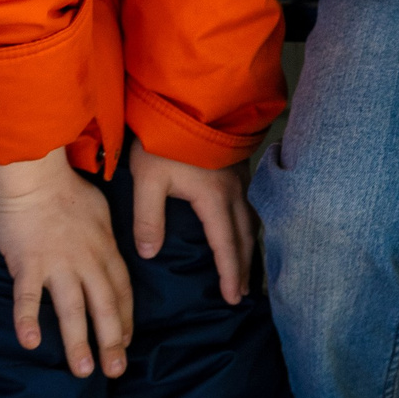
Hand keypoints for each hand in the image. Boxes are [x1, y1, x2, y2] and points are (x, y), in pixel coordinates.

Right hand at [0, 148, 132, 378]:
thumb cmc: (62, 184)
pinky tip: (31, 344)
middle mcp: (85, 258)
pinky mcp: (26, 263)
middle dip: (112, 341)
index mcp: (103, 245)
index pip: (121, 288)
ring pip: (72, 309)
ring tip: (83, 371)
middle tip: (115, 371)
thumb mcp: (97, 208)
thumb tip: (105, 251)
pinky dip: (28, 321)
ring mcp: (56, 262)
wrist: (33, 168)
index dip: (125, 318)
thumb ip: (101, 235)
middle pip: (104, 306)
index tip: (126, 342)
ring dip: (78, 342)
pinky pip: (27, 297)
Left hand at [128, 137, 253, 304]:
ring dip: (248, 247)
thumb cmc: (166, 139)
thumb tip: (150, 255)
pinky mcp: (237, 167)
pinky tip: (241, 227)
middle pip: (244, 237)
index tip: (232, 298)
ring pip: (250, 220)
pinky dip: (247, 225)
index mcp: (214, 200)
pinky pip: (249, 204)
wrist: (189, 99)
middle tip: (242, 292)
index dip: (230, 274)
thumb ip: (148, 219)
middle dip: (244, 267)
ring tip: (245, 266)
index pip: (225, 246)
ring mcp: (240, 177)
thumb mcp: (148, 180)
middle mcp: (233, 192)